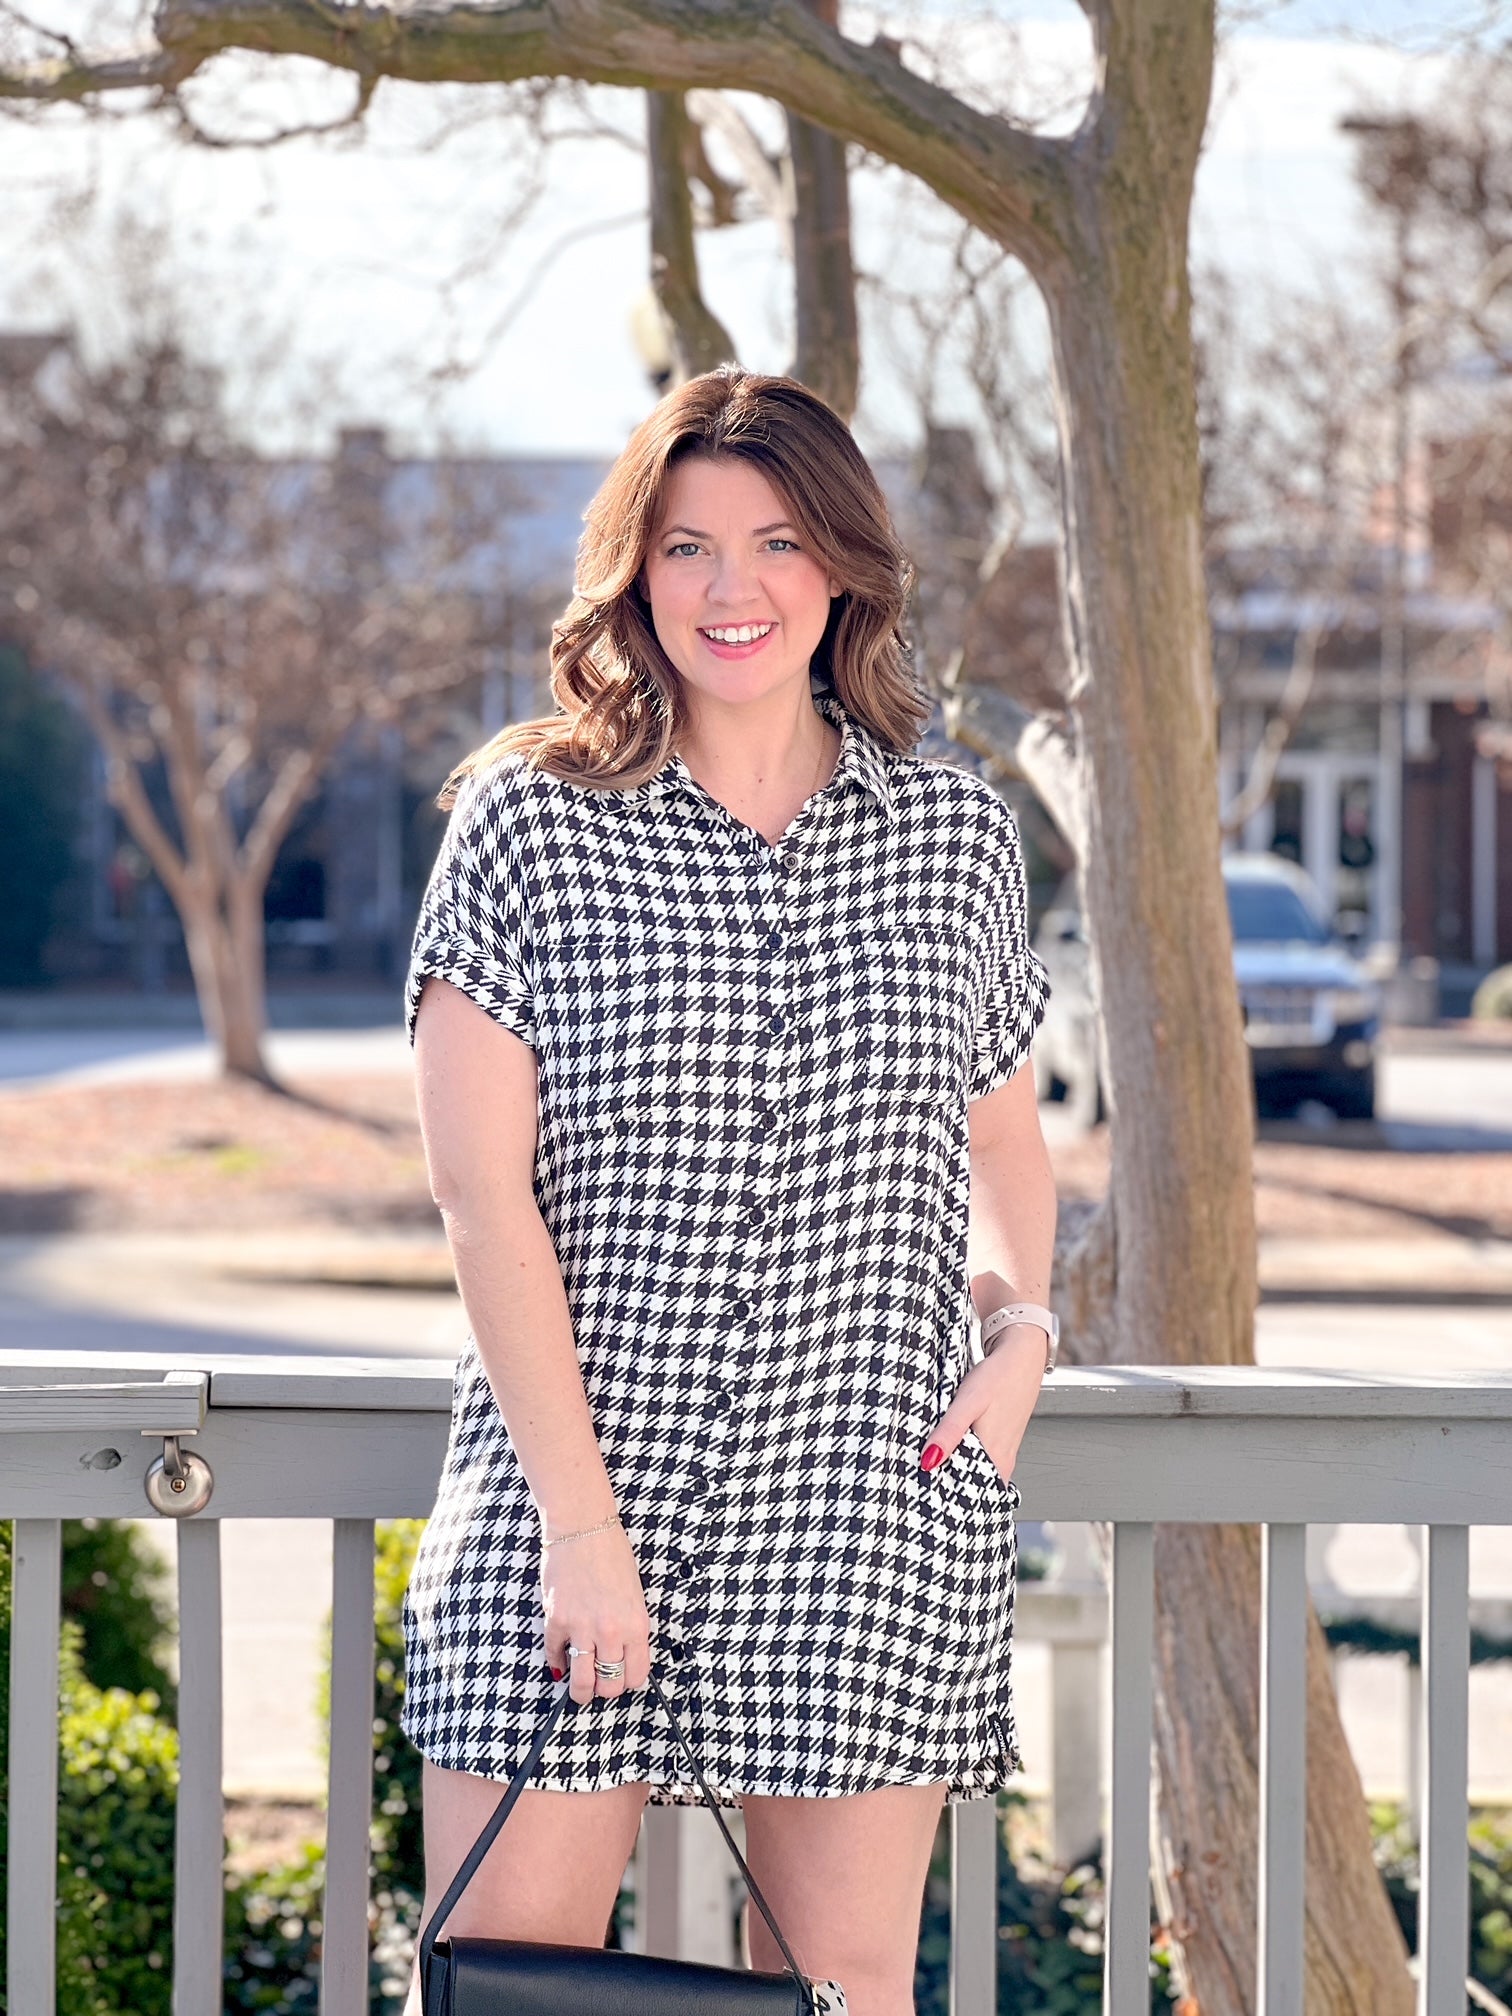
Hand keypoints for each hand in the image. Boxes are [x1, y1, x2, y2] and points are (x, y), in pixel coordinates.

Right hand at [541, 1520, 651, 1704]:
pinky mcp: (556, 1620)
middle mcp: (611, 1631)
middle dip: (605, 1689)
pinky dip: (556, 1663)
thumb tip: (622, 1655)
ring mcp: (581, 1627)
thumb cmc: (612, 1553)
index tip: (622, 1679)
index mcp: (636, 1624)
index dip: (628, 1681)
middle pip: (609, 1685)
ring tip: (580, 1691)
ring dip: (581, 1692)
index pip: (636, 1675)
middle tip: (600, 1685)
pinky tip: (559, 1662)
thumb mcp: (635, 1593)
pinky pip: (554, 1656)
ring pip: (582, 1682)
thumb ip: (630, 1627)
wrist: (582, 1527)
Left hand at [919, 1334, 1041, 1485]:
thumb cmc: (998, 1377)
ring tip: (928, 1471)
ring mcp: (1003, 1452)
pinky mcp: (1001, 1442)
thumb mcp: (967, 1403)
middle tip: (919, 1488)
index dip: (946, 1501)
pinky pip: (980, 1462)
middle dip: (947, 1491)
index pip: (969, 1497)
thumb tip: (928, 1463)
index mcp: (995, 1459)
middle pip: (972, 1490)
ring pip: (976, 1475)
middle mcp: (1001, 1461)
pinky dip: (963, 1460)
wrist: (1021, 1356)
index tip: (922, 1499)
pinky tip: (949, 1451)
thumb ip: (949, 1434)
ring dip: (954, 1474)